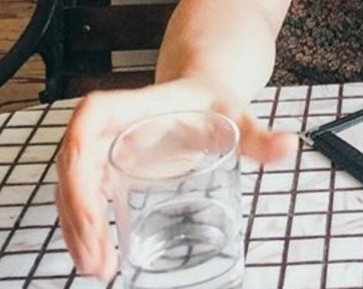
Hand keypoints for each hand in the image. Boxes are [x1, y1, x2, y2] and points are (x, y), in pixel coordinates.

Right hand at [54, 79, 298, 281]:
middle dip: (79, 214)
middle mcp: (111, 125)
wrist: (203, 93)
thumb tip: (290, 147)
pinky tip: (98, 258)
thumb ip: (259, 136)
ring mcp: (102, 147)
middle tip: (100, 261)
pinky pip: (81, 197)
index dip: (79, 155)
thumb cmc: (214, 103)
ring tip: (99, 269)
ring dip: (76, 230)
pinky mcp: (103, 168)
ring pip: (71, 186)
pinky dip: (82, 229)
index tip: (96, 203)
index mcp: (138, 106)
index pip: (90, 117)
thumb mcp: (237, 116)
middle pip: (75, 164)